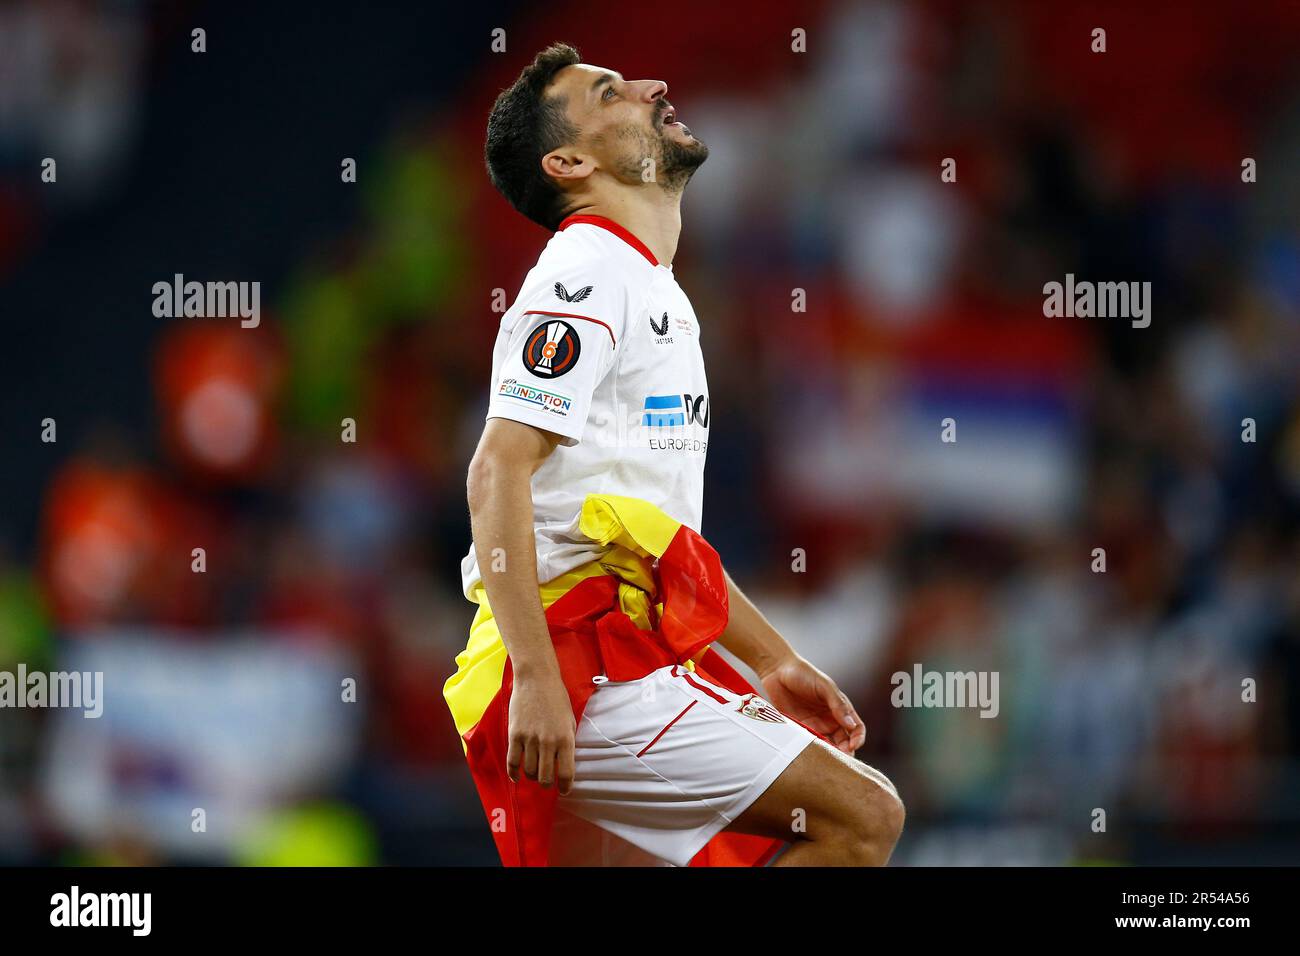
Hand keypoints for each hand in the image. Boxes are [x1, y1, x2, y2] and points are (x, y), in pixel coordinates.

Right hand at [506, 673, 576, 794]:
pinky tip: (517, 776)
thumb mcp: (569, 720)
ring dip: (532, 777)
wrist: (536, 679)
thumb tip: (564, 764)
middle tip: (547, 783)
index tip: (564, 790)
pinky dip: (514, 773)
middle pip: (546, 777)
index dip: (566, 786)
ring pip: (529, 771)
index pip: (567, 773)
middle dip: (547, 784)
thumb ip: (567, 742)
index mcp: (566, 739)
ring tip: (534, 774)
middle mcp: (548, 742)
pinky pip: (513, 762)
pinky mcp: (515, 734)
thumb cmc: (556, 698)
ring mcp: (530, 739)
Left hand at [759, 656, 864, 753]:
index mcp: (840, 709)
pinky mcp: (798, 730)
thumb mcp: (824, 686)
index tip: (853, 746)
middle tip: (839, 758)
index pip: (856, 728)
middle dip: (844, 752)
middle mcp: (829, 721)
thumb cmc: (803, 673)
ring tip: (825, 757)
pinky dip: (810, 750)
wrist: (777, 671)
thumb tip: (850, 725)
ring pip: (826, 746)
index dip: (858, 738)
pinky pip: (807, 744)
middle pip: (843, 743)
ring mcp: (814, 727)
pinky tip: (809, 752)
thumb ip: (838, 704)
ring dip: (827, 754)